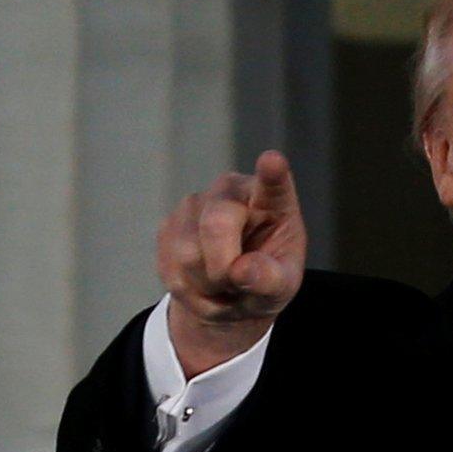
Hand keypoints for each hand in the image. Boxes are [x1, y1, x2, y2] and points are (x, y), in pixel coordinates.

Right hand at [157, 150, 306, 377]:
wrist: (232, 290)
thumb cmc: (266, 278)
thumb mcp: (282, 286)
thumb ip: (271, 279)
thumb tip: (241, 270)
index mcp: (272, 200)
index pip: (273, 183)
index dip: (271, 173)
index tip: (273, 161)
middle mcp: (231, 191)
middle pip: (216, 225)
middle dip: (224, 268)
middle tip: (237, 284)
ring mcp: (195, 203)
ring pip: (188, 254)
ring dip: (207, 284)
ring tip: (225, 282)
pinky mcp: (169, 224)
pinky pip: (170, 266)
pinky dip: (188, 288)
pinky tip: (203, 281)